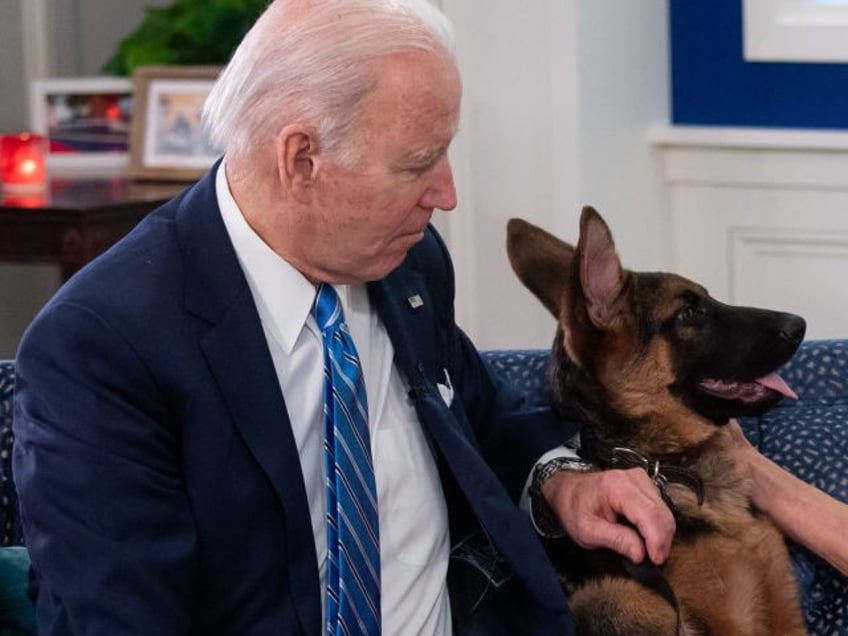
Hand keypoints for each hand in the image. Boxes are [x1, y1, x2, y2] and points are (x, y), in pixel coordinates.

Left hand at [541, 467, 675, 563]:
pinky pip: (660, 508)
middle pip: (662, 514)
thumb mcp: (587, 531)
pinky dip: (657, 526)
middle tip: (653, 561)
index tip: (656, 561)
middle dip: (662, 541)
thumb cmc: (574, 508)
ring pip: (664, 512)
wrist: (568, 490)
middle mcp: (633, 478)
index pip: (649, 514)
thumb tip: (641, 554)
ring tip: (647, 550)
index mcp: (616, 486)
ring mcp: (641, 479)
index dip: (657, 540)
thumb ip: (615, 540)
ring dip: (661, 535)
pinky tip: (644, 536)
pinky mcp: (645, 485)